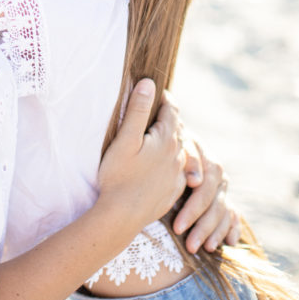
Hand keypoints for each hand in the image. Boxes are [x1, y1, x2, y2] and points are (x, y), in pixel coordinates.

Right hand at [97, 83, 186, 229]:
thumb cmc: (118, 175)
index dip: (164, 97)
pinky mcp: (173, 192)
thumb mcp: (125, 139)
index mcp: (167, 139)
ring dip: (171, 140)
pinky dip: (172, 162)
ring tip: (157, 136)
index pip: (171, 109)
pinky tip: (160, 165)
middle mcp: (178, 156)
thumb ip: (138, 109)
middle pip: (177, 129)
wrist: (121, 216)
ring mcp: (177, 176)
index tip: (157, 90)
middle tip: (156, 109)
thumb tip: (149, 83)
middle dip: (168, 118)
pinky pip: (178, 170)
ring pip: (180, 150)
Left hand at [172, 142, 240, 252]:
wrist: (170, 139)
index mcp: (209, 162)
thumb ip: (186, 157)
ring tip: (206, 249)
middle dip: (203, 228)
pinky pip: (233, 215)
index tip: (177, 228)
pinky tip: (229, 242)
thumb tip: (196, 180)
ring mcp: (222, 188)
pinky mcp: (223, 197)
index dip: (192, 211)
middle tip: (190, 246)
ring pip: (225, 213)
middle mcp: (219, 177)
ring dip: (216, 232)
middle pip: (216, 206)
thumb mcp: (174, 143)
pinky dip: (233, 228)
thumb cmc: (168, 143)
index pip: (204, 191)